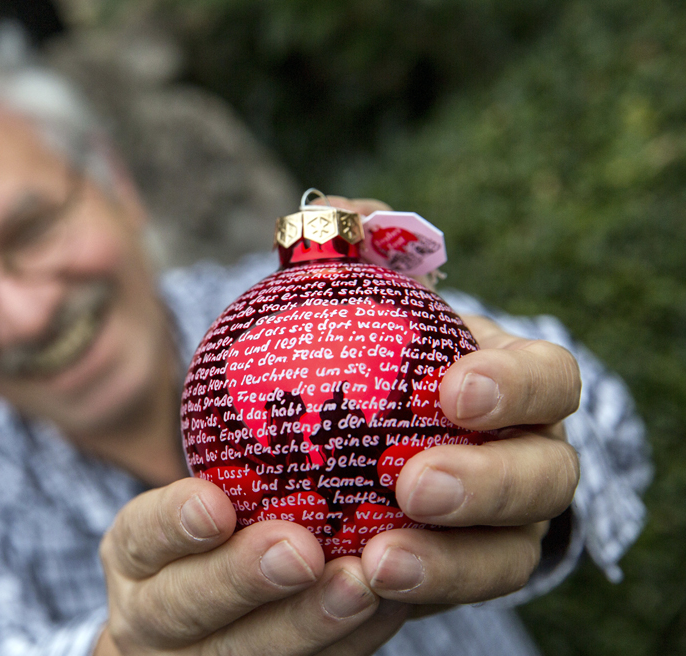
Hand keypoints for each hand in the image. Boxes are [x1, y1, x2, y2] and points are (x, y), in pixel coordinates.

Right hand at [96, 478, 409, 654]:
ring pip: (243, 653)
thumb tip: (305, 356)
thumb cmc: (216, 531)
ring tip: (361, 584)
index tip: (216, 504)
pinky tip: (390, 607)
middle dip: (243, 579)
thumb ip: (238, 455)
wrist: (193, 631)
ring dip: (306, 622)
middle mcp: (152, 614)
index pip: (140, 535)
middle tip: (301, 549)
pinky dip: (349, 643)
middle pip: (184, 606)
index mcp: (135, 554)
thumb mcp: (203, 494)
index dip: (173, 523)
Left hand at [324, 197, 580, 608]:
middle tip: (416, 485)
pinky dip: (415, 591)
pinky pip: (453, 593)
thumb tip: (346, 213)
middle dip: (491, 482)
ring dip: (451, 559)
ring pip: (508, 552)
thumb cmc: (364, 355)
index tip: (453, 391)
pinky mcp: (461, 573)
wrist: (346, 438)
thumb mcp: (358, 299)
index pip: (547, 376)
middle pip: (545, 475)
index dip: (516, 386)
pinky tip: (355, 583)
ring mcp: (501, 524)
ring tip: (380, 562)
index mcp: (512, 382)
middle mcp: (526, 453)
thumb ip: (355, 253)